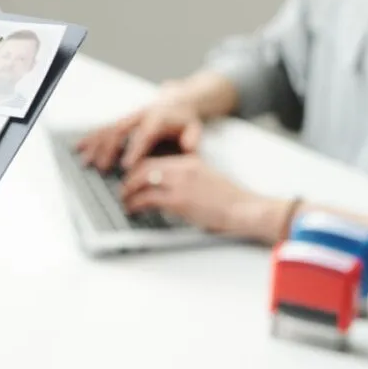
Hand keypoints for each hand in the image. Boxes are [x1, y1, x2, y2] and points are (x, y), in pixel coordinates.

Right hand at [77, 84, 203, 170]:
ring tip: (86, 162)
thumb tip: (188, 147)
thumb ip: (192, 138)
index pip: (145, 134)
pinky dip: (90, 138)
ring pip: (108, 129)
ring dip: (95, 146)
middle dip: (109, 150)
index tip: (126, 165)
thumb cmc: (184, 120)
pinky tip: (79, 148)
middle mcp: (139, 116)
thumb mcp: (194, 127)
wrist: (178, 100)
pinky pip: (103, 128)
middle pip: (120, 130)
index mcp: (157, 118)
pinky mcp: (121, 120)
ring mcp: (128, 117)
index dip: (134, 149)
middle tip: (102, 168)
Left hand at [120, 155, 285, 239]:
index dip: (138, 168)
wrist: (244, 209)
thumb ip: (186, 176)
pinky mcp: (178, 200)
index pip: (156, 159)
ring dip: (128, 192)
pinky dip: (135, 204)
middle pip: (144, 167)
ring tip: (125, 201)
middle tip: (123, 190)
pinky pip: (147, 198)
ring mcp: (180, 183)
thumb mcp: (205, 177)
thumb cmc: (228, 199)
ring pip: (142, 181)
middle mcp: (183, 168)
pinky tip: (132, 209)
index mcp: (190, 161)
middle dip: (129, 179)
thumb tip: (164, 183)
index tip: (131, 176)